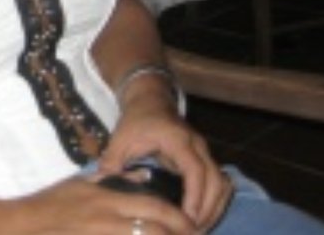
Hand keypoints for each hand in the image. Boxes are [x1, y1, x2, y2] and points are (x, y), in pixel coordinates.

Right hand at [15, 176, 197, 233]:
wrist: (23, 225)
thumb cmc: (51, 203)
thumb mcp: (82, 183)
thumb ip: (115, 180)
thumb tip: (144, 175)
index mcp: (107, 200)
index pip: (154, 207)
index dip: (177, 218)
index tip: (191, 224)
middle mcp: (108, 221)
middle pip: (155, 230)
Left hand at [99, 94, 231, 231]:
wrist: (150, 101)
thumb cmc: (136, 121)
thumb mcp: (120, 137)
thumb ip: (112, 161)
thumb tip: (101, 185)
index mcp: (178, 140)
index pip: (194, 170)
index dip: (195, 195)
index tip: (188, 218)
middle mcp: (197, 146)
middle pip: (216, 180)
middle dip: (208, 208)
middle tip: (192, 231)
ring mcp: (204, 153)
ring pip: (222, 183)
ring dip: (214, 207)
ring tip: (197, 228)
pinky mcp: (204, 160)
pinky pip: (219, 183)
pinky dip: (215, 201)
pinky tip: (201, 217)